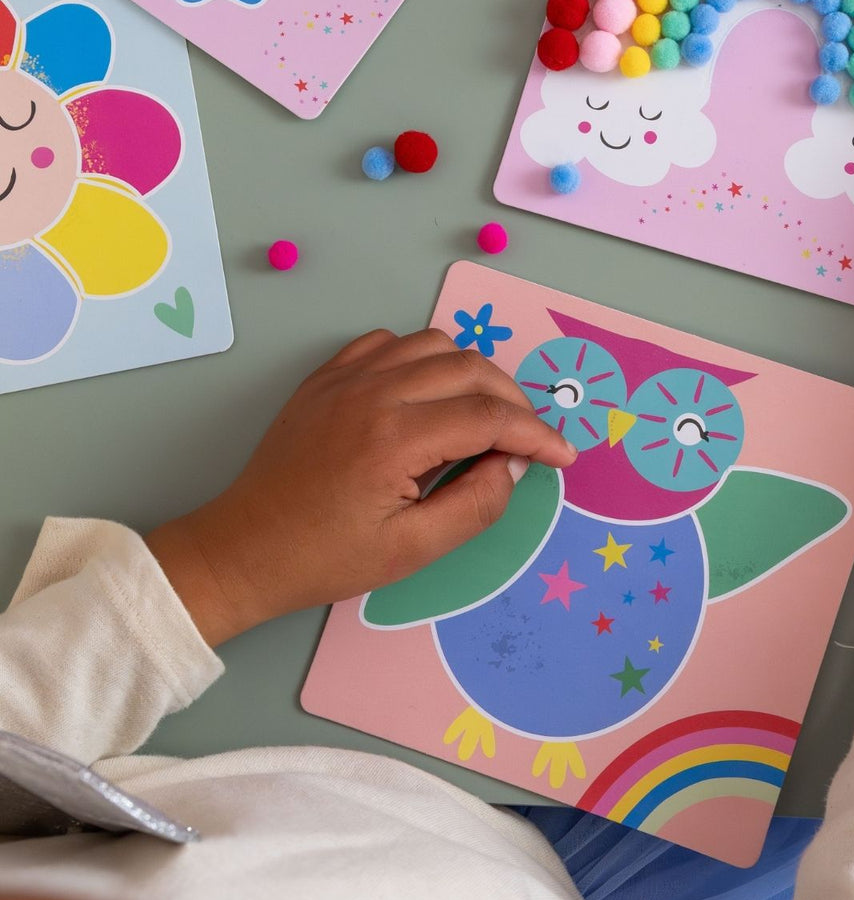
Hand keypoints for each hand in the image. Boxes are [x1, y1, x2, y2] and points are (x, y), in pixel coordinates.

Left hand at [146, 329, 577, 644]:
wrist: (245, 548)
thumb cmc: (327, 557)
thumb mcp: (412, 550)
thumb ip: (475, 505)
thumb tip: (512, 464)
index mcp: (395, 438)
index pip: (489, 416)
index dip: (536, 434)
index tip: (561, 455)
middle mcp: (374, 392)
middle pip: (471, 368)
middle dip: (513, 400)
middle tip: (526, 438)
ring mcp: (346, 377)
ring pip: (435, 343)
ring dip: (471, 372)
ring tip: (483, 413)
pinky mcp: (327, 376)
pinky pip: (389, 342)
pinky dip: (422, 358)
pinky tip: (427, 393)